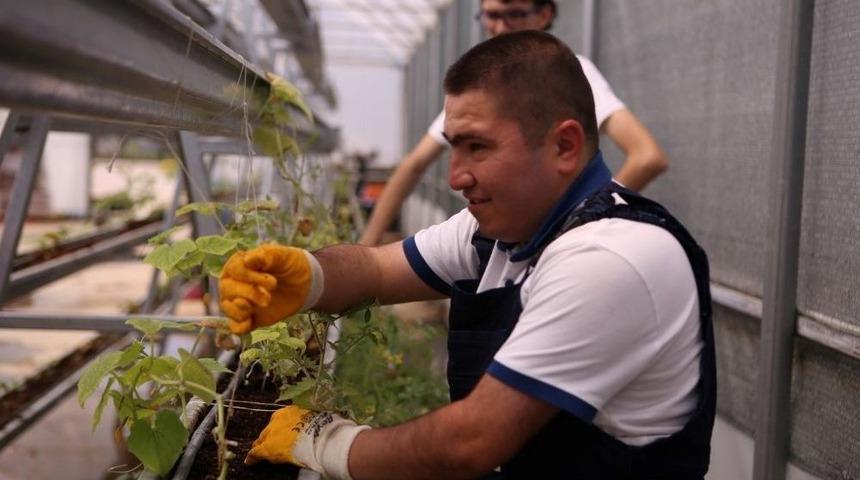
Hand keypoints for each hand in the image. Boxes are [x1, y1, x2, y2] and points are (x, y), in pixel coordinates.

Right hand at [219, 244, 322, 333]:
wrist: (305, 284)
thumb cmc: (290, 265)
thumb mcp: (283, 256)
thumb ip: (266, 256)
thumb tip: (247, 260)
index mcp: (238, 264)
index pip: (234, 271)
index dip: (250, 277)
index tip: (272, 281)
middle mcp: (232, 282)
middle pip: (227, 290)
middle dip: (249, 293)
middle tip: (268, 297)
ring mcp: (239, 301)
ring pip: (227, 308)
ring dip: (242, 311)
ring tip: (263, 305)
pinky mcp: (248, 318)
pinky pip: (234, 326)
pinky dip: (239, 327)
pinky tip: (250, 322)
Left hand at [246, 406, 368, 479]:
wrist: (321, 438)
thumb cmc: (325, 427)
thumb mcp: (319, 418)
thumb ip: (313, 420)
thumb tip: (318, 422)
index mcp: (292, 410)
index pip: (282, 419)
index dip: (281, 426)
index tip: (283, 431)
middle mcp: (279, 418)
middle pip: (270, 428)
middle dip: (270, 435)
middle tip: (271, 441)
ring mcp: (272, 432)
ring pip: (263, 439)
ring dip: (263, 444)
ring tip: (259, 450)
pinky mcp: (268, 448)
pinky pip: (257, 452)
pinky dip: (253, 457)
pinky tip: (250, 461)